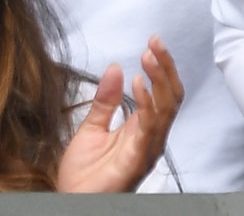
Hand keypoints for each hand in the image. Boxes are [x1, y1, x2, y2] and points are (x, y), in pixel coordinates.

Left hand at [57, 35, 182, 192]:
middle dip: (166, 69)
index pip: (162, 94)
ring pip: (166, 111)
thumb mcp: (91, 127)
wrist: (73, 200)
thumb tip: (115, 69)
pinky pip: (149, 130)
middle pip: (170, 99)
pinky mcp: (136, 161)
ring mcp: (146, 150)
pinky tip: (139, 85)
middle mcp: (150, 139)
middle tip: (155, 43)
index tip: (152, 44)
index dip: (161, 68)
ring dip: (159, 80)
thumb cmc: (85, 174)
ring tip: (148, 56)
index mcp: (141, 130)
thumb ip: (105, 100)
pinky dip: (147, 105)